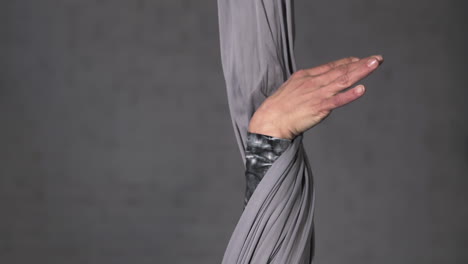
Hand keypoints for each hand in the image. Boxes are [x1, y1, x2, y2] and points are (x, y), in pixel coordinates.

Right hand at [248, 55, 383, 139]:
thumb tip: (318, 85)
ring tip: (374, 64)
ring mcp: (317, 95)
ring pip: (343, 81)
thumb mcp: (292, 88)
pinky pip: (337, 101)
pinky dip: (350, 95)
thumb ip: (307, 85)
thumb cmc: (279, 107)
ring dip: (360, 72)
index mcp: (306, 76)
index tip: (360, 59)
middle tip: (377, 59)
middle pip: (341, 71)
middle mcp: (314, 82)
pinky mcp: (319, 108)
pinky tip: (362, 89)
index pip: (331, 66)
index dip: (347, 62)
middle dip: (360, 64)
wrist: (270, 120)